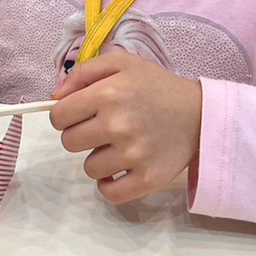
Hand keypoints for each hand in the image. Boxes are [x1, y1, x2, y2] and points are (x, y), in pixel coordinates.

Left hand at [50, 50, 202, 204]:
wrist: (200, 113)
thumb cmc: (156, 86)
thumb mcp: (122, 63)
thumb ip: (83, 72)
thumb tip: (55, 97)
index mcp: (108, 93)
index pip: (58, 116)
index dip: (66, 115)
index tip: (80, 114)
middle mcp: (118, 124)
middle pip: (69, 142)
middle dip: (81, 135)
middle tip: (102, 128)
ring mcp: (134, 155)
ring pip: (89, 168)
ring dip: (99, 158)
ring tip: (119, 145)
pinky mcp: (148, 179)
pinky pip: (110, 193)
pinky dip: (110, 184)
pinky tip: (120, 169)